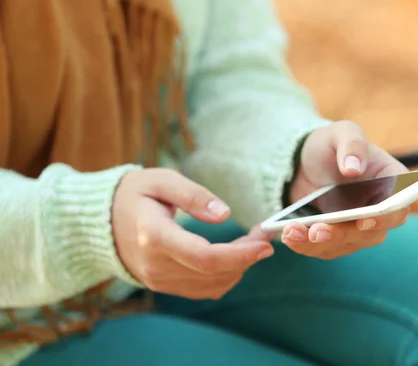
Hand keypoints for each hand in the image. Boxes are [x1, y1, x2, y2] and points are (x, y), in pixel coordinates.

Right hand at [112, 168, 273, 299]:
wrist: (99, 222)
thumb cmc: (134, 194)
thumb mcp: (161, 181)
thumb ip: (193, 196)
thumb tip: (224, 215)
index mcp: (154, 237)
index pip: (205, 257)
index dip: (240, 254)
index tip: (265, 243)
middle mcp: (156, 266)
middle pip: (213, 272)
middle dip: (247, 256)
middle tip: (266, 235)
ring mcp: (158, 280)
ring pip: (212, 284)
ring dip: (239, 266)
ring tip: (253, 242)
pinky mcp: (164, 286)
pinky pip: (203, 289)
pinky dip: (225, 276)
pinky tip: (235, 256)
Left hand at [283, 121, 408, 258]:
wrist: (305, 163)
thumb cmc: (330, 144)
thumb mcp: (340, 133)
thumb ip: (351, 144)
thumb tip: (353, 167)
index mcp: (391, 183)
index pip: (398, 206)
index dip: (385, 217)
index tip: (364, 220)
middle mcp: (380, 211)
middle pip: (370, 233)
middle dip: (342, 234)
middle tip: (317, 230)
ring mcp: (359, 229)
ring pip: (344, 244)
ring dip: (318, 242)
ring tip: (292, 231)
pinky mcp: (336, 239)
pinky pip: (324, 248)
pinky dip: (304, 245)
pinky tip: (288, 235)